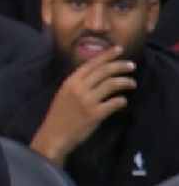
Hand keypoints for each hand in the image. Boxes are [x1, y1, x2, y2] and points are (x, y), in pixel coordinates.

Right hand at [31, 46, 135, 165]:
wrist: (54, 136)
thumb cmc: (58, 116)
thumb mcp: (63, 94)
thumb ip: (77, 84)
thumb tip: (96, 75)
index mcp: (70, 82)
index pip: (91, 63)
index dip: (107, 55)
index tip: (119, 49)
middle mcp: (79, 88)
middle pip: (105, 71)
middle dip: (121, 66)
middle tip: (131, 66)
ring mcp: (88, 101)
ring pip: (113, 84)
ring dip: (126, 82)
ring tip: (132, 83)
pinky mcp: (95, 114)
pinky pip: (115, 103)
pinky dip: (122, 100)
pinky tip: (123, 101)